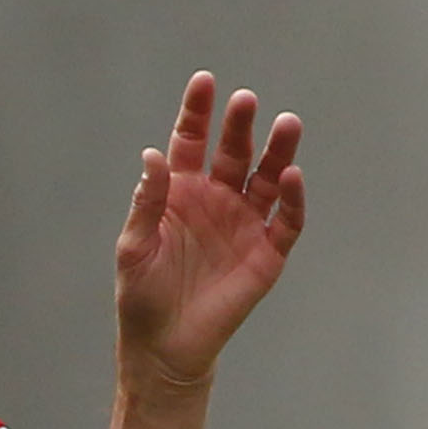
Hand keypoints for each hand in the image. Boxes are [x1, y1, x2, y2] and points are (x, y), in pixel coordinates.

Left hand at [113, 75, 307, 386]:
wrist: (165, 347)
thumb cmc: (142, 296)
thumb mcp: (135, 246)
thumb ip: (148, 200)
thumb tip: (153, 155)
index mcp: (182, 192)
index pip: (191, 142)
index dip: (198, 112)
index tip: (205, 81)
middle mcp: (217, 200)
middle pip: (234, 152)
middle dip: (240, 126)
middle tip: (246, 101)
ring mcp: (245, 224)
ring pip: (267, 178)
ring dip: (278, 152)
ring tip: (287, 123)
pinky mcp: (267, 253)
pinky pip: (287, 220)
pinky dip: (293, 199)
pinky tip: (291, 177)